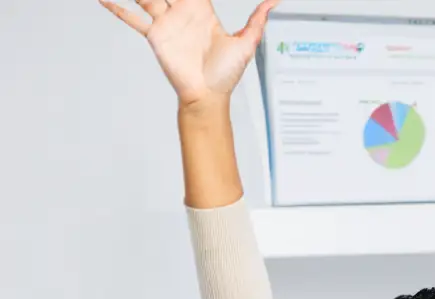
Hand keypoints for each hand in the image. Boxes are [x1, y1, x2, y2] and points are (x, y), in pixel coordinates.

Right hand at [98, 0, 278, 107]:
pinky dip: (117, 8)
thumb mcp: (246, 44)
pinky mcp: (154, 36)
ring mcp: (166, 23)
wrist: (208, 97)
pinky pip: (132, 19)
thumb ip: (257, 21)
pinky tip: (103, 0)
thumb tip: (274, 2)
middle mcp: (181, 12)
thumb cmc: (226, 75)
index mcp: (200, 9)